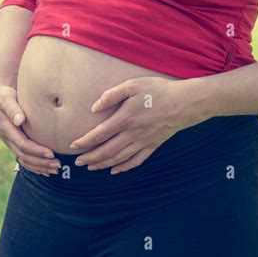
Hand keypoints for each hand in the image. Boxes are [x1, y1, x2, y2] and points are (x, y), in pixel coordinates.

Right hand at [0, 85, 60, 175]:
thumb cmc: (1, 95)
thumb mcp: (5, 98)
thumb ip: (12, 108)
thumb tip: (19, 120)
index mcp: (6, 129)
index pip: (23, 144)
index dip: (37, 151)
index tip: (51, 153)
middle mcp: (8, 138)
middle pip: (25, 156)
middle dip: (42, 162)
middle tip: (59, 165)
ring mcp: (10, 142)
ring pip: (24, 160)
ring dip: (40, 167)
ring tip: (56, 169)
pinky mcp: (14, 142)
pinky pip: (23, 158)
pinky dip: (35, 166)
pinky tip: (46, 170)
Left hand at [68, 76, 202, 173]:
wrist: (185, 103)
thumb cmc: (158, 91)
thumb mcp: (133, 85)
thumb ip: (112, 95)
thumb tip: (94, 107)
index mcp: (125, 118)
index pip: (99, 134)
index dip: (85, 142)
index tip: (73, 146)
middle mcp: (132, 134)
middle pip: (107, 151)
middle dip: (90, 158)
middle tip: (78, 162)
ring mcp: (143, 142)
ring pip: (119, 158)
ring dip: (103, 164)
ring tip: (91, 167)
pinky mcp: (153, 145)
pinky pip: (136, 161)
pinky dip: (123, 168)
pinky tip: (115, 171)